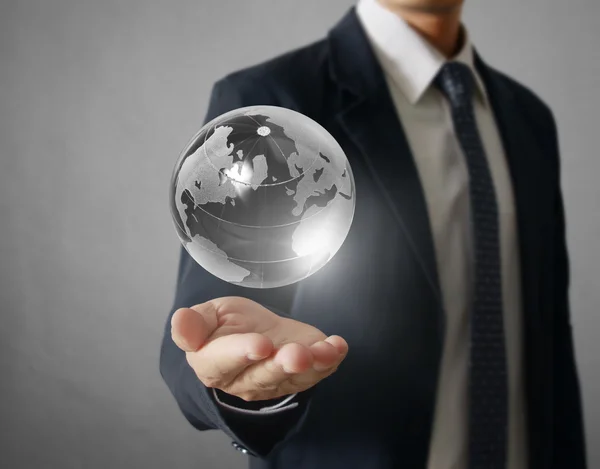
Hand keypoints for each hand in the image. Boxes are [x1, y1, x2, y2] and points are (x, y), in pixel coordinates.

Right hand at [171, 296, 347, 401]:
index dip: (242, 353)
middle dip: (282, 365)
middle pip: (263, 376)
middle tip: (297, 353)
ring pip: (293, 378)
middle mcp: (244, 380)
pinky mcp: (299, 378)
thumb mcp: (209, 313)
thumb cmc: (229, 323)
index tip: (260, 345)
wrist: (256, 331)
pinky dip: (330, 360)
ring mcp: (275, 382)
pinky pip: (317, 373)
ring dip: (312, 365)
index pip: (225, 361)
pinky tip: (338, 346)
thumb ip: (194, 323)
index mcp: (213, 363)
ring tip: (324, 350)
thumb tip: (180, 322)